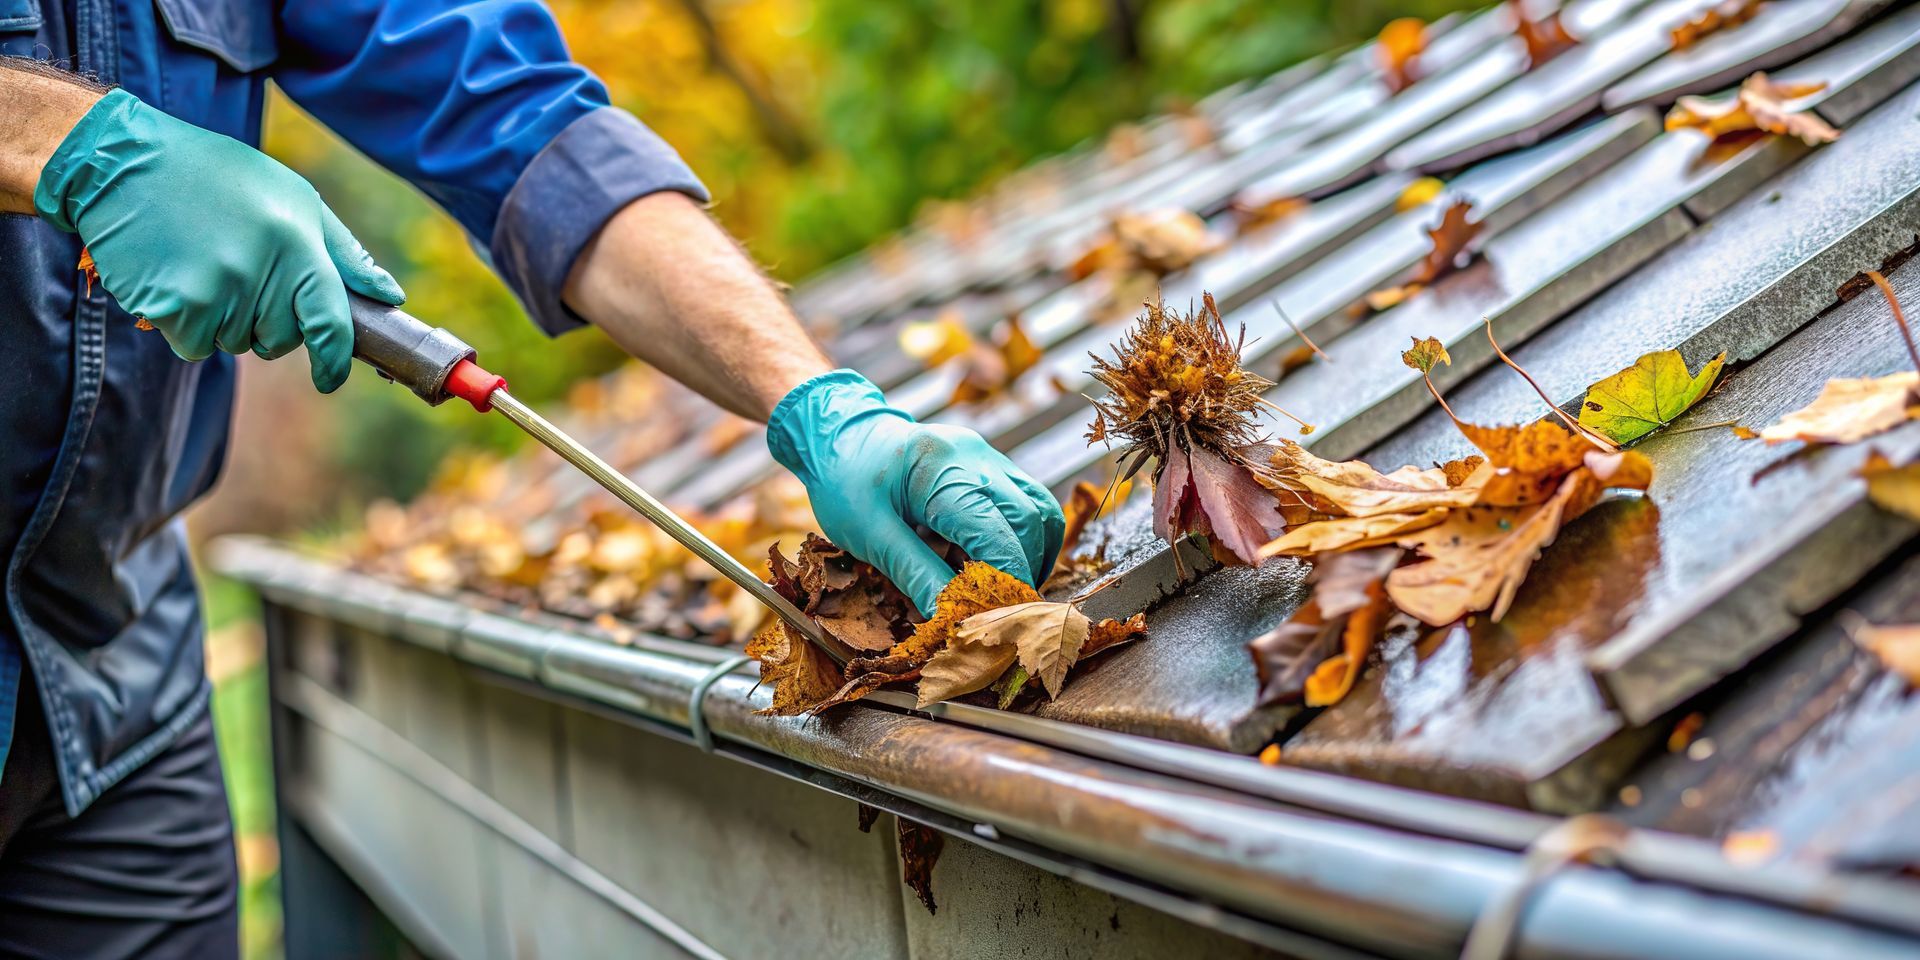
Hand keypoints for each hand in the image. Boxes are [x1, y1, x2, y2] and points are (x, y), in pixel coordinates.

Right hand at [33, 89, 402, 391]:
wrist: (125, 162)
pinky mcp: (172, 306)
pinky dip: (185, 325)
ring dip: (222, 319)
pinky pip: (194, 345)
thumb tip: (390, 295)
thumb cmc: (220, 178)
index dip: (334, 359)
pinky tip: (175, 277)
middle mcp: (260, 272)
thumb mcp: (295, 197)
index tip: (330, 378)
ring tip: (203, 263)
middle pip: (280, 340)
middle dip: (266, 321)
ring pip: (234, 343)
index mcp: (298, 244)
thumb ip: (344, 253)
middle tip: (238, 271)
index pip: (330, 323)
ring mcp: (215, 291)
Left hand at [769, 370, 1064, 614]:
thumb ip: (916, 575)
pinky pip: (1027, 501)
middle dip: (1024, 571)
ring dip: (1033, 555)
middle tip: (1005, 611)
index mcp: (940, 470)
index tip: (1002, 617)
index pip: (996, 532)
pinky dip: (1023, 538)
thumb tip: (950, 620)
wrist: (839, 434)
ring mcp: (988, 457)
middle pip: (1030, 519)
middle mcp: (976, 457)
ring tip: (1006, 590)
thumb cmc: (845, 483)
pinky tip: (998, 563)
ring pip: (1040, 509)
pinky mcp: (991, 464)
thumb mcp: (870, 535)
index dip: (1007, 579)